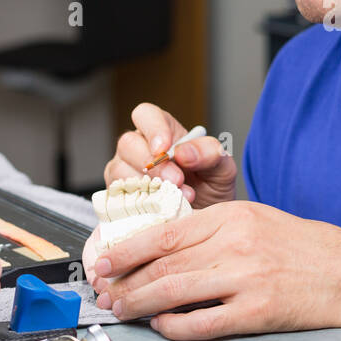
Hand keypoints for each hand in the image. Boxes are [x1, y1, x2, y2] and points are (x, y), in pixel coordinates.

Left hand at [91, 200, 340, 340]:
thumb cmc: (303, 247)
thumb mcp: (256, 219)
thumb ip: (212, 228)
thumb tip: (163, 245)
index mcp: (234, 216)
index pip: (166, 232)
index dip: (127, 249)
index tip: (105, 260)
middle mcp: (237, 244)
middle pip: (164, 264)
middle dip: (126, 281)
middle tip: (106, 291)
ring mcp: (246, 279)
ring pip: (175, 291)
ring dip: (141, 303)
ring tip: (123, 309)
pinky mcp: (257, 312)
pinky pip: (203, 322)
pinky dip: (175, 325)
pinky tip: (163, 325)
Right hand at [103, 103, 235, 208]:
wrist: (206, 225)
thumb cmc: (211, 189)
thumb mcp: (222, 169)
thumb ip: (210, 153)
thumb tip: (183, 151)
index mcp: (164, 132)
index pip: (146, 115)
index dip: (153, 128)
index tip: (164, 148)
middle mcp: (139, 149)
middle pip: (128, 143)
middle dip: (153, 163)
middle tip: (177, 181)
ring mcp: (125, 173)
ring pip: (119, 170)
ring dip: (148, 186)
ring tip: (177, 198)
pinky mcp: (119, 198)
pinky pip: (117, 197)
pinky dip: (139, 203)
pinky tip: (160, 210)